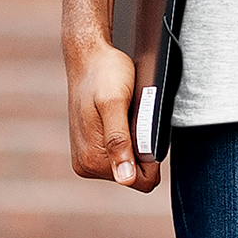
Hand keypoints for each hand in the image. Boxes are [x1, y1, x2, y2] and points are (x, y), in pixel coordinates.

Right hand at [65, 39, 159, 192]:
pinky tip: (122, 115)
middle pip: (135, 173)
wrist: (89, 56)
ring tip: (127, 113)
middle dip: (142, 148)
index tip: (145, 129)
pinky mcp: (90, 147)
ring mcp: (86, 157)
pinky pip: (122, 151)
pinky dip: (128, 135)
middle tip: (134, 116)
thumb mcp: (116, 103)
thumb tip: (125, 179)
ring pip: (130, 162)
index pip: (140, 181)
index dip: (152, 158)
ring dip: (135, 140)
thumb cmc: (105, 74)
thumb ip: (119, 141)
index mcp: (91, 161)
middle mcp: (86, 165)